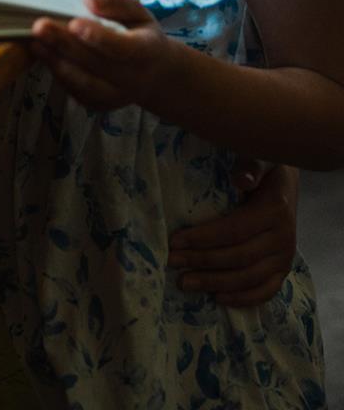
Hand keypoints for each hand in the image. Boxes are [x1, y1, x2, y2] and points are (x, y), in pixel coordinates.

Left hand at [29, 0, 175, 111]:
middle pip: (96, 64)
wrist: (153, 75)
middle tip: (40, 27)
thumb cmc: (140, 35)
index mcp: (146, 51)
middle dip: (65, 45)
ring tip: (36, 42)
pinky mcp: (100, 104)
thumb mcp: (137, 12)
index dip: (98, 37)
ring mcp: (116, 96)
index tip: (74, 24)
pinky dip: (58, 74)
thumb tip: (90, 1)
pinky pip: (76, 92)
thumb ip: (116, 2)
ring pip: (84, 83)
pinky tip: (44, 55)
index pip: (123, 48)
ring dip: (56, 62)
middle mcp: (132, 78)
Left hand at [168, 163, 298, 306]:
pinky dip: (242, 298)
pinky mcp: (283, 270)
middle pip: (238, 257)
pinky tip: (217, 298)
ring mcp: (285, 257)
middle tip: (172, 262)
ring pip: (249, 278)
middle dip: (201, 261)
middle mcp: (283, 237)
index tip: (174, 241)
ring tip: (185, 282)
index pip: (234, 230)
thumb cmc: (263, 169)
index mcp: (274, 210)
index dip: (203, 238)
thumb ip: (251, 166)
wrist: (284, 183)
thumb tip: (241, 179)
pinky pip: (265, 291)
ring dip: (215, 283)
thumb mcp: (260, 159)